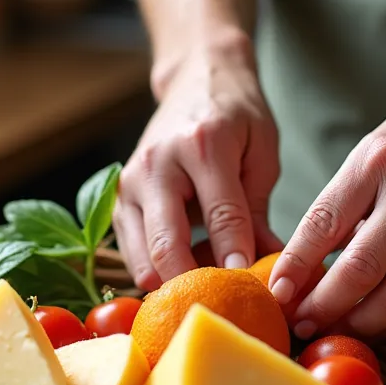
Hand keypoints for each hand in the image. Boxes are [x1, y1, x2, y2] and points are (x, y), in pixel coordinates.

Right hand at [115, 35, 283, 290]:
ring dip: (172, 284)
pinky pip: (131, 251)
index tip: (252, 288)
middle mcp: (158, 164)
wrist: (195, 78)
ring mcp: (130, 182)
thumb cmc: (236, 114)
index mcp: (202, 144)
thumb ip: (258, 209)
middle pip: (167, 245)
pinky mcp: (117, 197)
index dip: (236, 257)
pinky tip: (184, 275)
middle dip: (196, 284)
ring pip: (142, 257)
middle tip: (224, 306)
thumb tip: (268, 264)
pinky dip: (155, 271)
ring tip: (205, 293)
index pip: (221, 215)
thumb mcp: (261, 151)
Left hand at [268, 73, 385, 338]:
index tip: (277, 293)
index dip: (295, 266)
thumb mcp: (382, 144)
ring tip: (341, 329)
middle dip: (323, 307)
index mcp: (379, 160)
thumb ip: (349, 197)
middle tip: (302, 323)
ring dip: (363, 323)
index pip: (323, 225)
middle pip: (358, 271)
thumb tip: (312, 258)